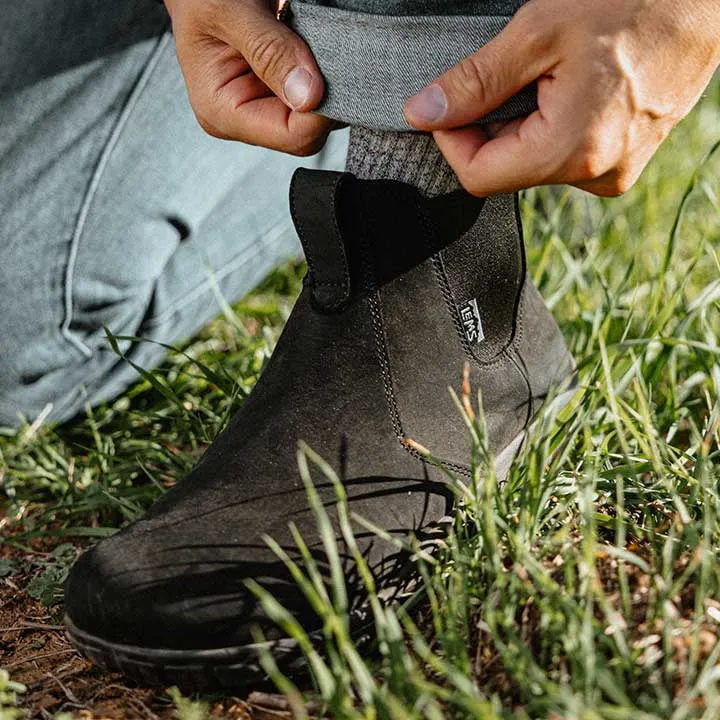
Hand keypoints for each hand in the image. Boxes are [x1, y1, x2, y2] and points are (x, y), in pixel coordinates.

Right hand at [165, 0, 333, 154]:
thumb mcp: (230, 11)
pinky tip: (310, 48)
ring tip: (307, 42)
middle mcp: (244, 116)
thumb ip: (270, 51)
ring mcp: (263, 105)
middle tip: (319, 50)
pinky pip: (317, 96)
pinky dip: (324, 73)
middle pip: (308, 131)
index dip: (320, 111)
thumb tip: (307, 96)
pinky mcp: (279, 92)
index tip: (329, 72)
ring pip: (317, 115)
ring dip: (326, 82)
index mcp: (222, 112)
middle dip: (324, 97)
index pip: (291, 137)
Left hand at [404, 0, 719, 196]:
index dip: (452, 139)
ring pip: (534, 162)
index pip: (477, 176)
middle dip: (489, 126)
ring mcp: (615, 170)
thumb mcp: (537, 32)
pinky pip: (567, 154)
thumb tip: (422, 113)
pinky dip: (551, 124)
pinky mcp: (626, 158)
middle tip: (508, 72)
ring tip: (550, 73)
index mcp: (571, 152)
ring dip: (521, 123)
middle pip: (506, 170)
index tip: (451, 101)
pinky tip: (570, 84)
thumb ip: (474, 82)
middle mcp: (596, 175)